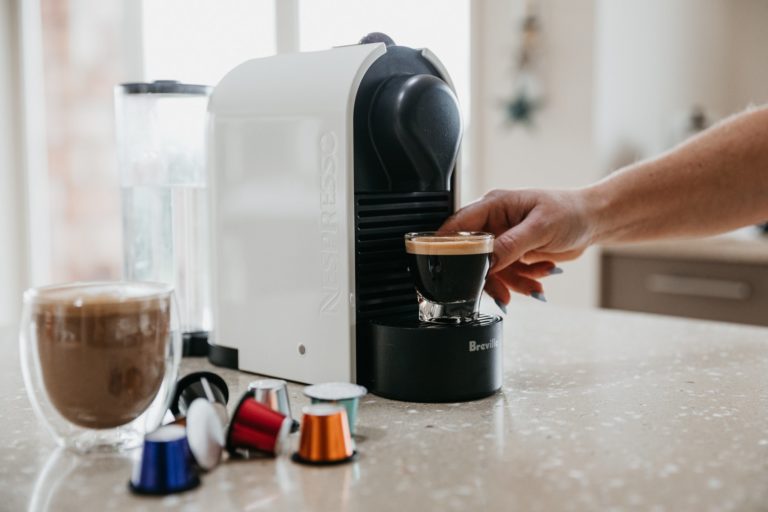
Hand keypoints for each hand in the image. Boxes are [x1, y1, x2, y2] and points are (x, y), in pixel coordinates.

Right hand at [440, 188, 592, 301]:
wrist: (592, 221)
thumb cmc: (569, 212)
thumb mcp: (540, 228)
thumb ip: (511, 245)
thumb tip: (487, 261)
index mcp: (494, 205)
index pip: (459, 226)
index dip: (449, 246)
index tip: (448, 269)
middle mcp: (494, 222)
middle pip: (473, 255)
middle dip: (489, 276)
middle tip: (502, 293)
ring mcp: (503, 239)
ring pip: (491, 270)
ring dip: (512, 282)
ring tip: (534, 285)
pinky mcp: (513, 254)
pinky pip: (507, 275)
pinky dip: (523, 282)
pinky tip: (541, 277)